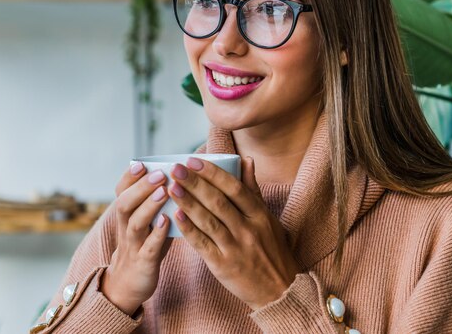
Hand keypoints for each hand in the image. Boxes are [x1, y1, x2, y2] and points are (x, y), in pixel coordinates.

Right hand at [100, 162, 172, 315]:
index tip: (141, 164)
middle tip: (160, 174)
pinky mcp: (143, 262)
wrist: (130, 282)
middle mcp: (126, 227)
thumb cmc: (146, 244)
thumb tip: (180, 176)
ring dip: (149, 206)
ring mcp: (133, 245)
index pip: (121, 191)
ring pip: (135, 223)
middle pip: (125, 204)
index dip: (129, 178)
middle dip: (141, 187)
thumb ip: (157, 202)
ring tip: (164, 191)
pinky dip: (157, 234)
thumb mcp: (147, 221)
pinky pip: (149, 248)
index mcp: (126, 215)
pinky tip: (168, 221)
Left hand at [168, 157, 299, 309]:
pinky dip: (188, 229)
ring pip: (209, 221)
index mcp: (259, 215)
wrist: (280, 291)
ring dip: (188, 203)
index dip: (212, 173)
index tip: (193, 160)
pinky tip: (175, 216)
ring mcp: (236, 248)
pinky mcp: (223, 265)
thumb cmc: (272, 250)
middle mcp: (248, 229)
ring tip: (172, 187)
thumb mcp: (268, 218)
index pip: (234, 188)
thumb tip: (247, 160)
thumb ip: (253, 189)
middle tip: (176, 169)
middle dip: (195, 183)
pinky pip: (202, 244)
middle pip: (218, 202)